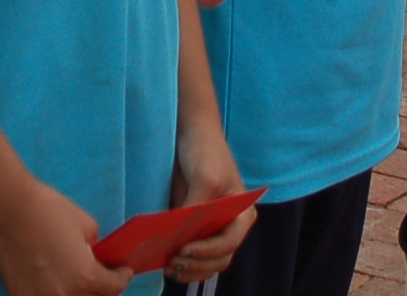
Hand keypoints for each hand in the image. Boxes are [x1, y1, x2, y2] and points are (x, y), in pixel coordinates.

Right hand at [0, 178, 128, 295]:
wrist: (8, 207)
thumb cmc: (48, 209)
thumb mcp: (88, 226)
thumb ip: (97, 250)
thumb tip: (96, 260)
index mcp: (85, 277)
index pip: (115, 288)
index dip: (123, 277)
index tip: (123, 272)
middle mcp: (65, 295)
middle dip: (102, 288)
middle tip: (102, 275)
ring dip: (78, 293)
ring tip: (75, 277)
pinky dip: (54, 293)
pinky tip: (52, 282)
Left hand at [164, 131, 252, 282]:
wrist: (193, 137)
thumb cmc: (206, 154)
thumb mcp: (205, 177)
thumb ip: (196, 207)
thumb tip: (181, 235)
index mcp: (243, 214)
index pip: (229, 242)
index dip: (208, 250)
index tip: (185, 249)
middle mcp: (230, 228)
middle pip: (219, 259)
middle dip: (197, 264)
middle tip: (172, 261)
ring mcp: (213, 231)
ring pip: (207, 264)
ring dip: (189, 270)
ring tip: (168, 266)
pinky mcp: (196, 231)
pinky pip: (193, 256)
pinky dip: (182, 263)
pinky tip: (164, 261)